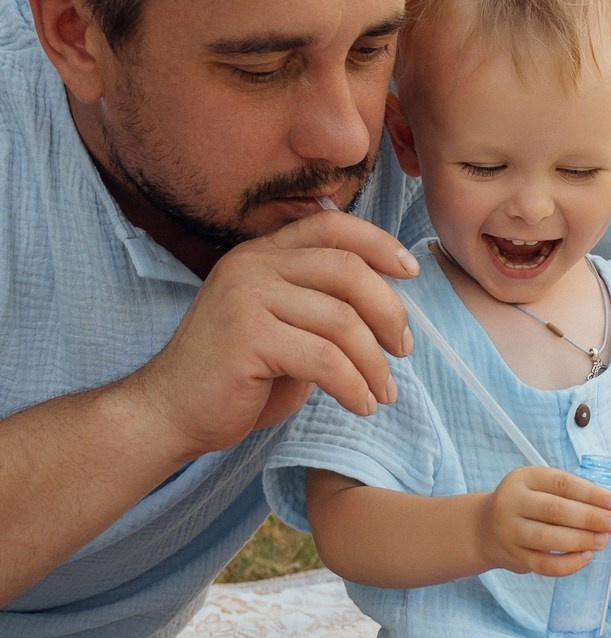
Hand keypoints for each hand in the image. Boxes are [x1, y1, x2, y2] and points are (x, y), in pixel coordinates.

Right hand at [128, 208, 421, 461]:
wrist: (171, 412)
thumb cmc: (237, 375)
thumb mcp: (284, 326)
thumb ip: (323, 305)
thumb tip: (393, 306)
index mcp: (262, 254)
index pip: (332, 226)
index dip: (379, 243)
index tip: (412, 271)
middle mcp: (252, 265)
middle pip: (347, 270)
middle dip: (389, 312)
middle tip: (404, 350)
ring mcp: (245, 298)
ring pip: (341, 320)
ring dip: (374, 362)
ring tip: (384, 391)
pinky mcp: (246, 337)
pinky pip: (324, 359)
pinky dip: (353, 386)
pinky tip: (361, 405)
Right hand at [478, 467, 610, 575]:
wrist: (486, 528)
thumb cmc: (532, 507)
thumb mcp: (553, 494)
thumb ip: (592, 503)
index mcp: (525, 478)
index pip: (561, 483)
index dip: (590, 493)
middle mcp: (513, 502)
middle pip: (554, 510)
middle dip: (589, 517)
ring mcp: (510, 531)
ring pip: (547, 538)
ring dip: (580, 541)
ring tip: (603, 541)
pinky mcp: (513, 556)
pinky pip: (543, 564)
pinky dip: (567, 564)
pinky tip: (585, 559)